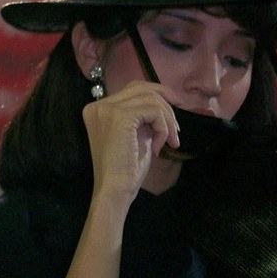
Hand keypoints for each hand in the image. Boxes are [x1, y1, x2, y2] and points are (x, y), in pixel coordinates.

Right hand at [81, 81, 181, 212]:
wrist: (115, 189)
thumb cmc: (126, 168)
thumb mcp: (136, 134)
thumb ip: (143, 116)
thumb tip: (166, 102)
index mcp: (98, 109)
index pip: (133, 88)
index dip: (158, 93)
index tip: (176, 106)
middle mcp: (99, 106)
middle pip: (142, 88)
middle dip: (167, 104)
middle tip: (178, 128)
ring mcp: (107, 109)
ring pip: (151, 99)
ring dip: (168, 121)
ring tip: (171, 142)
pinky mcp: (120, 116)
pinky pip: (154, 111)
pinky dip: (163, 128)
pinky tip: (159, 147)